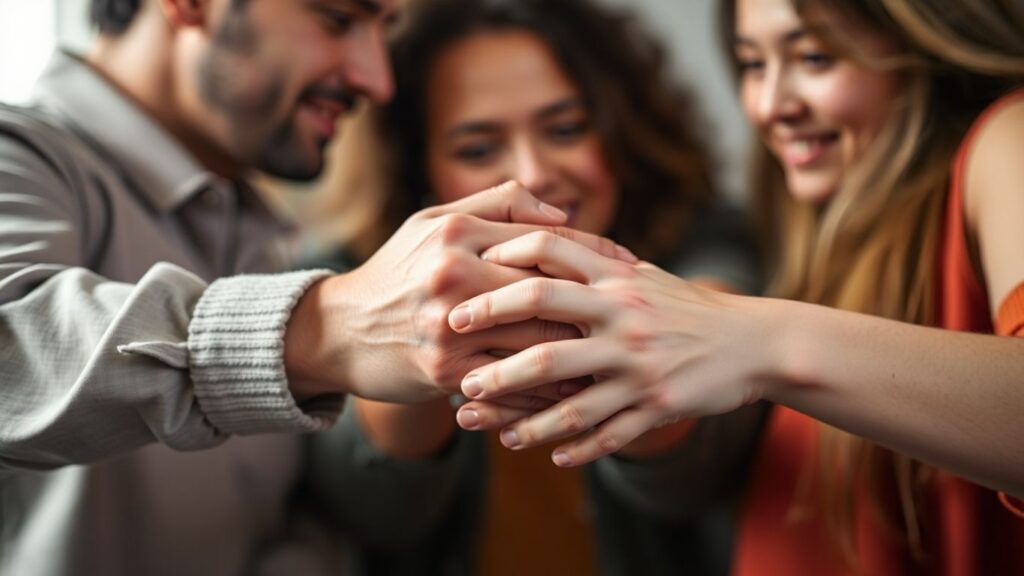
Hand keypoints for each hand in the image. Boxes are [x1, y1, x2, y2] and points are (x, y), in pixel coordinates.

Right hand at [284, 182, 636, 402]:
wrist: (338, 330)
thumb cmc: (395, 271)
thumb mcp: (431, 222)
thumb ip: (496, 204)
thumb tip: (560, 211)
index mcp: (456, 233)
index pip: (544, 239)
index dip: (596, 253)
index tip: (631, 265)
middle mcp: (453, 276)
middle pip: (550, 291)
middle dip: (600, 306)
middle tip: (641, 314)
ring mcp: (450, 327)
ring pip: (538, 341)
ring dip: (585, 353)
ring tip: (621, 355)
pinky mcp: (445, 371)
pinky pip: (512, 384)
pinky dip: (548, 391)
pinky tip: (577, 393)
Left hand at [447, 231, 778, 465]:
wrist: (753, 342)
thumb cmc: (686, 306)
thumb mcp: (642, 274)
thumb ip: (590, 262)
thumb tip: (531, 239)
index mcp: (617, 280)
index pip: (550, 256)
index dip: (503, 264)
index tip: (464, 282)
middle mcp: (624, 319)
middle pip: (545, 330)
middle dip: (493, 345)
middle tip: (454, 361)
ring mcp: (640, 366)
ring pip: (568, 395)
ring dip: (519, 413)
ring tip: (478, 421)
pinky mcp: (658, 404)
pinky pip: (607, 432)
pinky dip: (575, 445)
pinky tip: (547, 454)